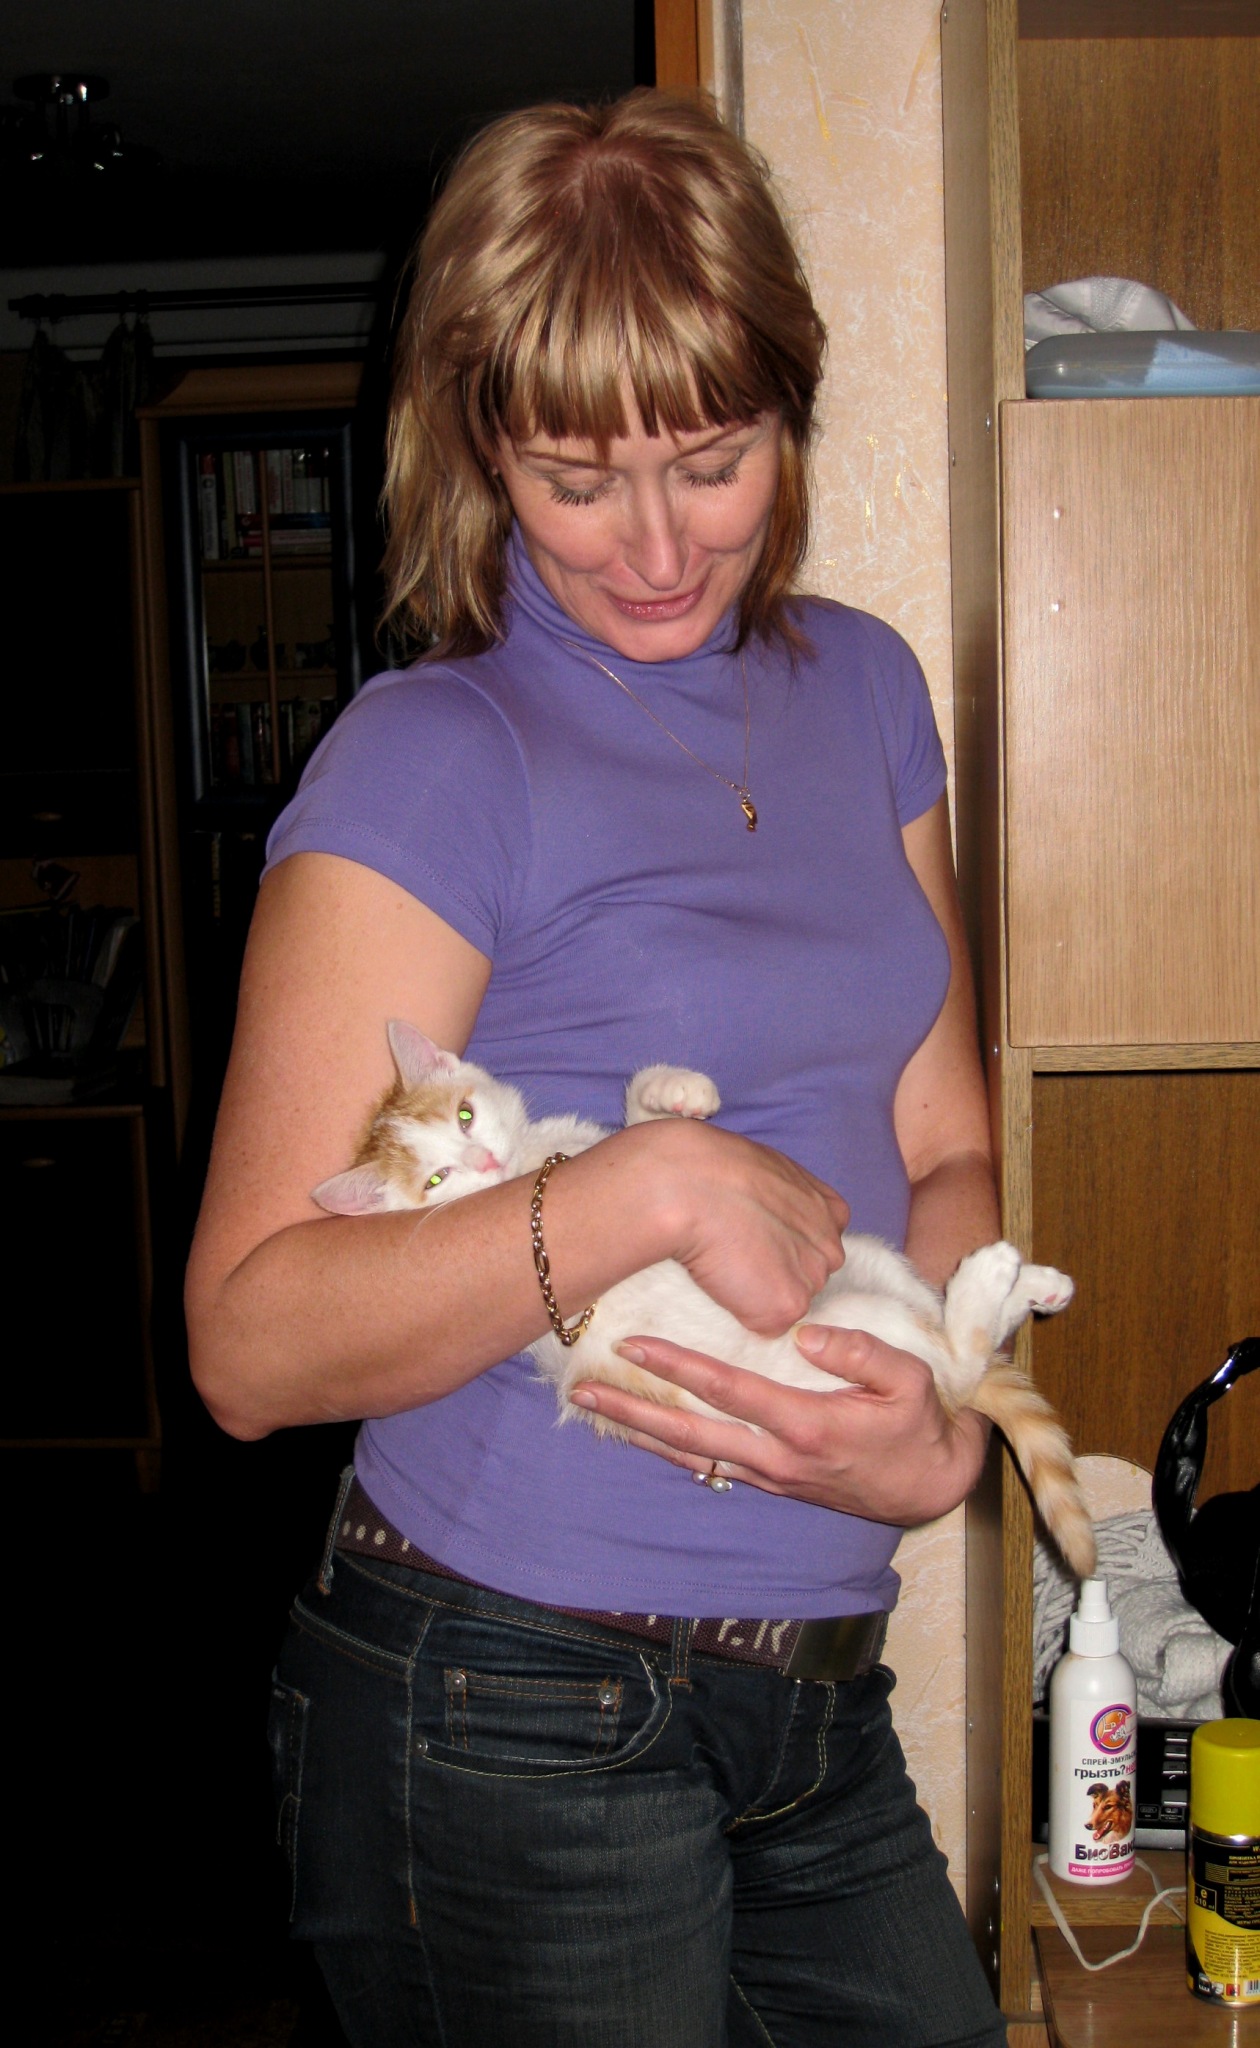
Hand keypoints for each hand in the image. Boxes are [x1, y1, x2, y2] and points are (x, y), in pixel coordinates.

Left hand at [570, 1322, 990, 1525]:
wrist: (931, 1483)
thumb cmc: (920, 1423)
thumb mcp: (909, 1379)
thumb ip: (860, 1352)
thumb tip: (804, 1332)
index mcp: (807, 1424)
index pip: (728, 1391)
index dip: (678, 1366)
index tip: (635, 1345)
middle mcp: (778, 1455)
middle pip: (691, 1431)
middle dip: (635, 1409)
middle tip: (586, 1391)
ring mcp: (771, 1473)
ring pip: (692, 1454)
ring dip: (641, 1433)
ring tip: (595, 1413)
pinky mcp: (773, 1481)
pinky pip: (710, 1466)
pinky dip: (672, 1451)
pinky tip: (644, 1436)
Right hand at [645, 1118, 849, 1335]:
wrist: (690, 1187)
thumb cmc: (714, 1170)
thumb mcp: (764, 1171)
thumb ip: (781, 1200)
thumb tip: (762, 1214)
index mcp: (830, 1210)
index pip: (818, 1242)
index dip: (786, 1245)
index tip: (759, 1240)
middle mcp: (831, 1246)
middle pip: (810, 1275)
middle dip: (781, 1272)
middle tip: (740, 1258)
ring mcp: (812, 1279)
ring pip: (788, 1301)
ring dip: (762, 1295)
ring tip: (726, 1269)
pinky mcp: (786, 1307)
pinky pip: (765, 1325)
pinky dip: (743, 1314)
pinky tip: (721, 1286)